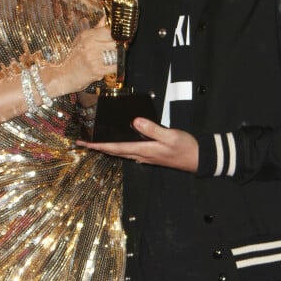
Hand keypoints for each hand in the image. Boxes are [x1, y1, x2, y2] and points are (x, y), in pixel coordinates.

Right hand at [46, 19, 116, 94]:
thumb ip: (95, 30)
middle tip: (114, 52)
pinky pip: (115, 67)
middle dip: (117, 48)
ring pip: (116, 55)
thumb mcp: (80, 41)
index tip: (116, 41)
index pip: (109, 31)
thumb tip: (105, 18)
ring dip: (116, 58)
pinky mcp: (97, 70)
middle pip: (115, 42)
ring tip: (108, 61)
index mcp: (86, 35)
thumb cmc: (73, 59)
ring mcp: (93, 57)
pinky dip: (114, 68)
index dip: (115, 37)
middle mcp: (90, 44)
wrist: (63, 76)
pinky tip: (108, 68)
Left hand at [78, 117, 198, 172]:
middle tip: (82, 142)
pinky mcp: (150, 154)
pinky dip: (118, 147)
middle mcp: (141, 155)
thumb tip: (135, 121)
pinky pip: (129, 150)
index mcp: (143, 150)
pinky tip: (117, 143)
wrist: (198, 159)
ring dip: (106, 147)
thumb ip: (152, 129)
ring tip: (95, 142)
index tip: (85, 143)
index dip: (99, 145)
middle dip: (98, 147)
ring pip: (121, 152)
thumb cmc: (185, 148)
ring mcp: (145, 156)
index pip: (116, 148)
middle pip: (114, 151)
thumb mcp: (170, 136)